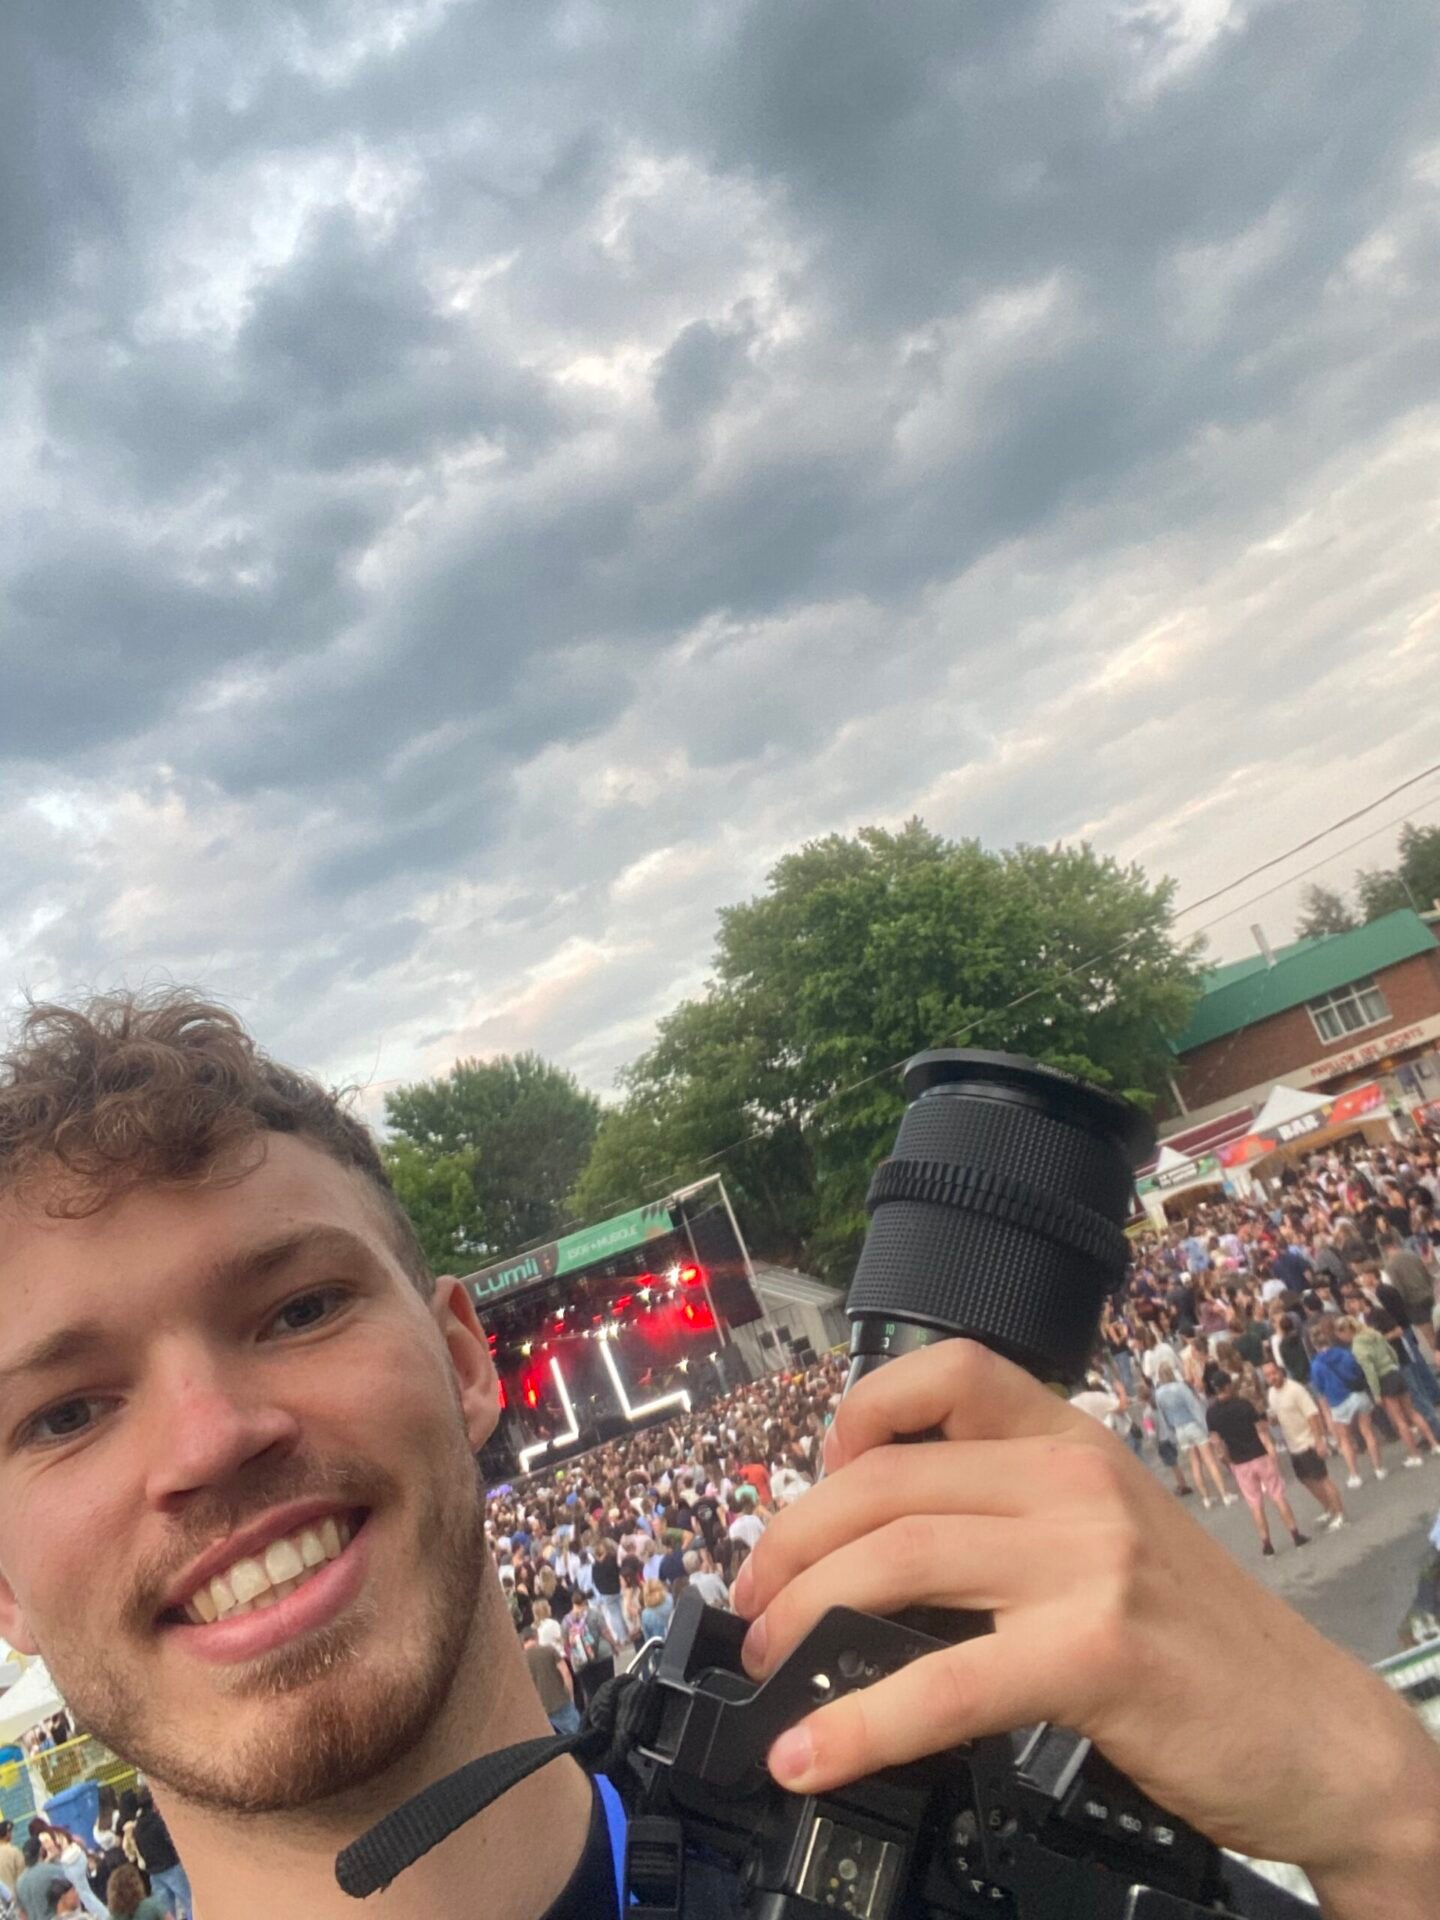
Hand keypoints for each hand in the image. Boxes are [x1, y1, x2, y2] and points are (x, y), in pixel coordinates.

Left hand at [730, 1341, 1439, 1916]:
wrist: (1321, 1735)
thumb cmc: (1201, 1645)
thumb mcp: (1106, 1538)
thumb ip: (1008, 1518)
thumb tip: (869, 1549)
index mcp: (1074, 1440)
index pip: (943, 1371)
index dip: (855, 1417)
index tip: (813, 1488)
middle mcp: (1076, 1480)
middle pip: (885, 1478)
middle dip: (791, 1542)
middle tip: (754, 1603)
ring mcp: (1088, 1559)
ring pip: (895, 1559)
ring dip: (802, 1616)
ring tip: (766, 1667)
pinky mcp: (1094, 1652)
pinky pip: (941, 1681)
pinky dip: (857, 1722)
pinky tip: (811, 1754)